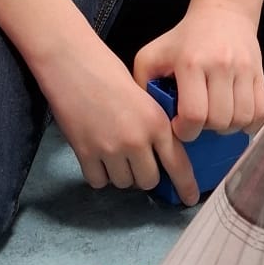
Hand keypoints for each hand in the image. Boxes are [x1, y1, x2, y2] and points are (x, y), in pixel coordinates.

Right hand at [42, 37, 199, 204]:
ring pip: (124, 183)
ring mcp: (110, 149)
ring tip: (112, 150)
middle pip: (148, 181)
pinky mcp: (85, 153)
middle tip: (135, 159)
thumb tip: (161, 157)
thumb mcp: (146, 98)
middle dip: (144, 174)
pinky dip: (99, 174)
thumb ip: (155, 127)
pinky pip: (98, 181)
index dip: (185, 186)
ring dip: (120, 173)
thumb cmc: (109, 74)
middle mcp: (137, 140)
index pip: (178, 164)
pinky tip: (97, 155)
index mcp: (157, 123)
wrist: (74, 65)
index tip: (189, 199)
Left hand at [133, 0, 263, 142]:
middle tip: (199, 120)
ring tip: (216, 117)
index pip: (194, 114)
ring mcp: (244, 69)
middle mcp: (220, 65)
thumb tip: (147, 117)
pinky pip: (261, 111)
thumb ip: (143, 84)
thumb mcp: (152, 54)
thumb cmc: (184, 39)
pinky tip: (235, 115)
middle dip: (206, 129)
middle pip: (219, 120)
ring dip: (227, 126)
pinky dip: (249, 122)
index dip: (186, 131)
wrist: (223, 13)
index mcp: (191, 63)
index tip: (180, 126)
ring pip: (241, 118)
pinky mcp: (260, 73)